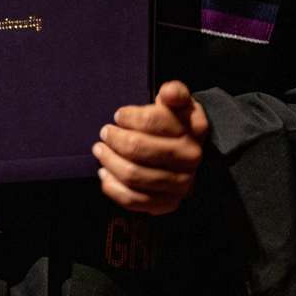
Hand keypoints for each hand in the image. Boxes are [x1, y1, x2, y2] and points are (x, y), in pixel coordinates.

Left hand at [94, 80, 208, 215]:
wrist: (187, 155)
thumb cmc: (175, 125)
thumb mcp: (178, 104)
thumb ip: (175, 92)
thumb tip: (168, 92)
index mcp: (195, 129)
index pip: (155, 121)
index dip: (131, 117)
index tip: (118, 115)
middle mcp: (191, 157)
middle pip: (140, 149)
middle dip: (115, 140)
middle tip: (104, 132)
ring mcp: (180, 184)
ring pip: (133, 175)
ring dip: (109, 161)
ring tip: (99, 149)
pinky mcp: (166, 203)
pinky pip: (132, 199)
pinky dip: (112, 186)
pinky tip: (104, 173)